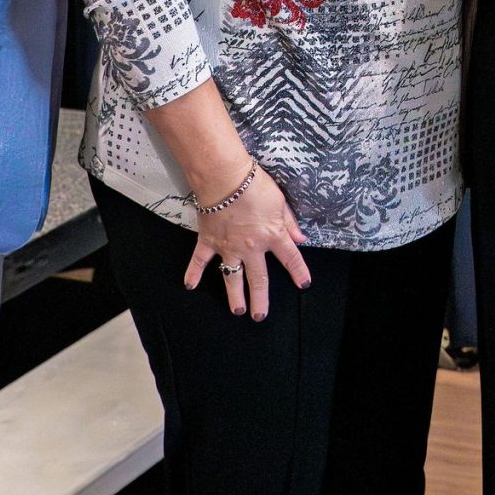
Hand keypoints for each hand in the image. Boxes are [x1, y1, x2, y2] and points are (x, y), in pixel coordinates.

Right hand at [183, 162, 312, 319]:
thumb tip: (300, 239)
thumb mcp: (280, 202)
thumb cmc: (255, 185)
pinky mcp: (208, 241)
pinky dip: (193, 273)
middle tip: (259, 316)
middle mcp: (251, 247)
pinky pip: (200, 261)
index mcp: (272, 236)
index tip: (304, 284)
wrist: (224, 178)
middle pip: (259, 279)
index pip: (290, 258)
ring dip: (234, 295)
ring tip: (236, 310)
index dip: (299, 272)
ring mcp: (228, 247)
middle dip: (260, 300)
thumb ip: (289, 223)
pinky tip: (190, 285)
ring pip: (232, 277)